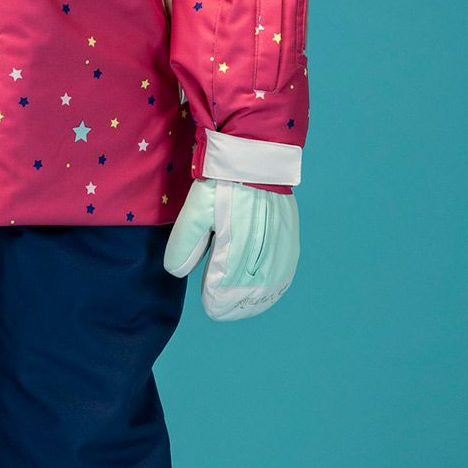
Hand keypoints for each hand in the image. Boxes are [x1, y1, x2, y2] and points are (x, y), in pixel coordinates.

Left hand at [163, 178, 299, 320]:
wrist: (255, 156)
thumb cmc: (221, 182)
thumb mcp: (196, 209)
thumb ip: (185, 242)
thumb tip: (178, 272)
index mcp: (238, 240)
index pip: (227, 282)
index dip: (218, 298)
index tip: (211, 306)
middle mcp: (263, 244)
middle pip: (251, 287)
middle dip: (235, 303)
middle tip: (221, 311)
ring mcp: (280, 240)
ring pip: (271, 282)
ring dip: (257, 300)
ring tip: (241, 309)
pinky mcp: (290, 233)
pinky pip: (287, 268)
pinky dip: (276, 285)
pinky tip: (267, 294)